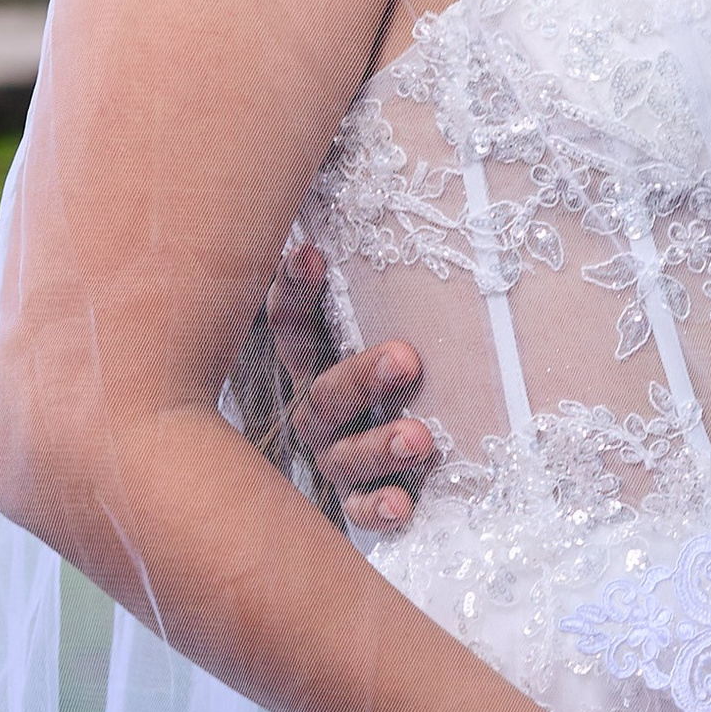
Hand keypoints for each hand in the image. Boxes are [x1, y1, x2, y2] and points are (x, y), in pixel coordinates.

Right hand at [270, 241, 435, 530]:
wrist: (379, 460)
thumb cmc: (389, 370)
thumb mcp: (377, 324)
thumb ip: (376, 287)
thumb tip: (389, 201)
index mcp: (312, 361)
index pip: (291, 322)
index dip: (294, 290)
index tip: (311, 256)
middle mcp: (314, 411)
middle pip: (323, 395)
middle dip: (361, 376)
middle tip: (405, 358)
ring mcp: (332, 457)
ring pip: (343, 455)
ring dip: (378, 446)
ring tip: (420, 438)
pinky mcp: (357, 499)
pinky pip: (359, 510)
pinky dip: (378, 507)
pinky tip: (403, 504)